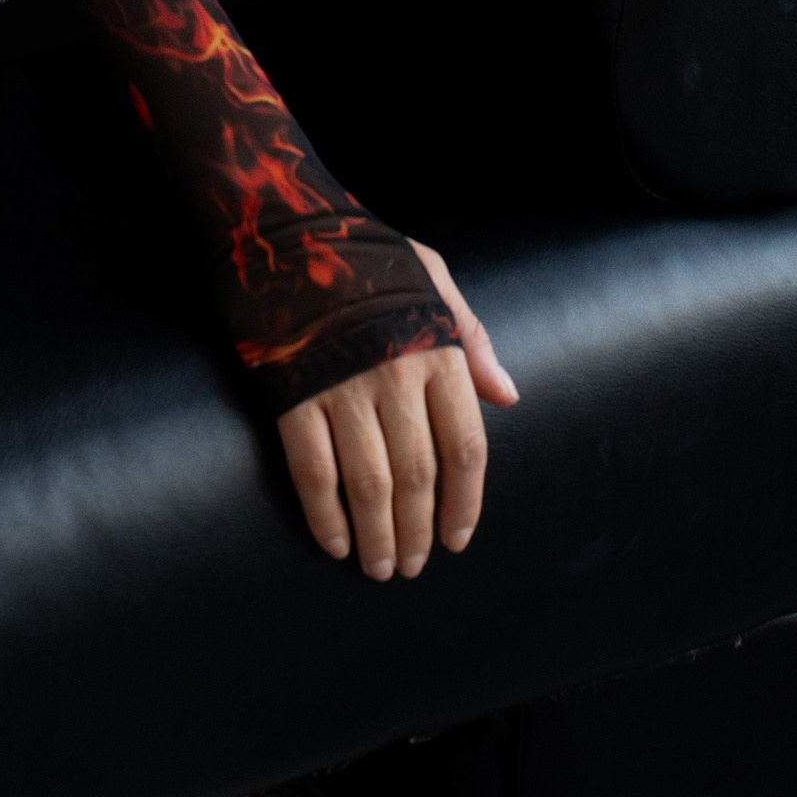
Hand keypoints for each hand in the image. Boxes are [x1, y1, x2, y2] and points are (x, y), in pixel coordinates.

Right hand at [275, 242, 519, 579]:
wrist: (288, 230)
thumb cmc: (370, 258)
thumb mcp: (434, 282)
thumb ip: (471, 341)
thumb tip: (508, 397)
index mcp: (436, 352)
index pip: (465, 448)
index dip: (465, 502)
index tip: (457, 538)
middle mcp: (396, 377)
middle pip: (417, 477)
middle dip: (417, 532)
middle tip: (410, 566)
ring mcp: (342, 388)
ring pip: (368, 484)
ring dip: (376, 536)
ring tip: (378, 566)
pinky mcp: (292, 396)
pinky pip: (313, 470)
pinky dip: (324, 515)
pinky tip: (334, 542)